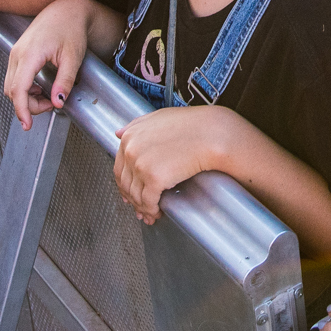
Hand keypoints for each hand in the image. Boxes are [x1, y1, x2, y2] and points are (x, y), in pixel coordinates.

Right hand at [3, 0, 92, 128]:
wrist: (66, 10)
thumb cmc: (71, 29)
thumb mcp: (73, 57)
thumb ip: (64, 81)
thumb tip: (58, 102)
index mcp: (30, 54)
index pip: (19, 90)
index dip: (22, 110)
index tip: (28, 125)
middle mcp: (17, 53)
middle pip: (13, 91)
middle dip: (29, 105)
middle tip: (52, 104)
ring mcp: (15, 53)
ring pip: (11, 86)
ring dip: (26, 98)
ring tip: (48, 96)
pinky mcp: (17, 54)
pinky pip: (14, 78)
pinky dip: (24, 89)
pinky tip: (40, 88)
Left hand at [113, 104, 230, 222]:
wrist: (211, 134)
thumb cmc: (191, 125)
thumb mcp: (159, 117)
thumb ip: (136, 125)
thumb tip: (118, 133)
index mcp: (130, 136)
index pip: (120, 168)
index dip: (125, 184)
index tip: (130, 193)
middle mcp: (131, 150)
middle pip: (126, 184)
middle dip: (132, 199)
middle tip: (140, 208)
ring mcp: (141, 165)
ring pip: (135, 195)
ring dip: (142, 208)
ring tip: (150, 213)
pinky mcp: (154, 179)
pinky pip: (148, 202)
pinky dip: (151, 211)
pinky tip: (157, 213)